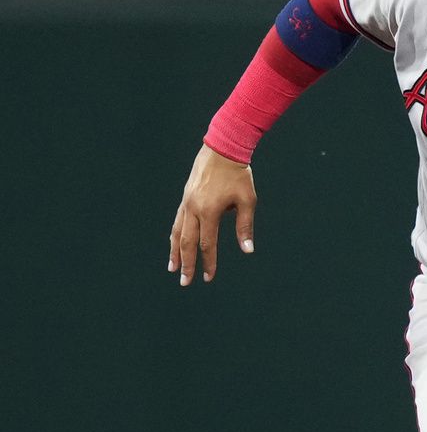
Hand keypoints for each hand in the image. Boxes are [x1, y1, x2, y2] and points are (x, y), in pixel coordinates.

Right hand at [168, 144, 256, 285]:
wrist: (223, 149)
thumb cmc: (239, 175)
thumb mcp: (247, 200)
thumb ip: (245, 226)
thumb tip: (247, 250)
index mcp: (210, 211)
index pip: (208, 244)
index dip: (209, 262)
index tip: (208, 277)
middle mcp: (194, 208)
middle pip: (188, 242)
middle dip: (186, 263)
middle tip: (185, 282)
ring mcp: (187, 202)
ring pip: (178, 232)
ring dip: (176, 252)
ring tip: (173, 268)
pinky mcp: (185, 197)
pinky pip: (178, 220)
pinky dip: (175, 234)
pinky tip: (174, 242)